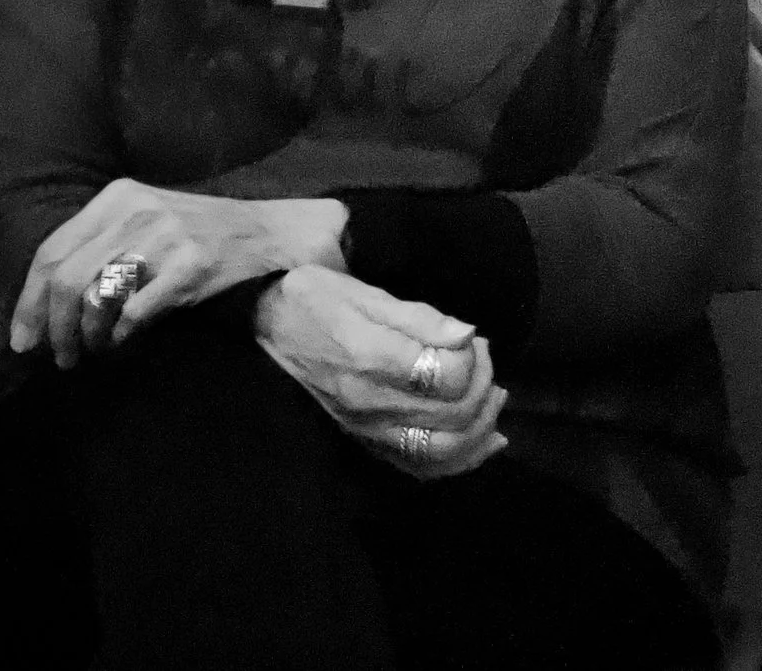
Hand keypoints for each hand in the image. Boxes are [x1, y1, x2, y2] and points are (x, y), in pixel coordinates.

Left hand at [8, 179, 343, 366]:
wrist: (269, 233)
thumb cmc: (199, 234)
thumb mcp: (144, 220)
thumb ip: (98, 245)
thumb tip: (45, 300)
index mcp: (117, 197)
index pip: (52, 250)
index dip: (29, 300)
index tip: (22, 337)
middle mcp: (137, 211)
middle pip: (67, 277)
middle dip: (53, 327)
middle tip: (56, 356)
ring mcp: (166, 237)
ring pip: (97, 297)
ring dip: (84, 337)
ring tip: (87, 354)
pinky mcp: (192, 266)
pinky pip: (135, 313)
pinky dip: (120, 336)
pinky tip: (122, 343)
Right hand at [254, 266, 508, 480]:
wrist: (269, 323)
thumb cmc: (319, 297)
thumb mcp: (368, 293)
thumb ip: (421, 318)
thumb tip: (467, 334)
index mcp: (371, 360)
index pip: (448, 378)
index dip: (472, 358)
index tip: (470, 337)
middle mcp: (369, 404)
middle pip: (453, 417)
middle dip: (484, 387)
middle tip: (482, 358)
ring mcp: (366, 428)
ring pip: (442, 452)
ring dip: (481, 427)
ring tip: (493, 396)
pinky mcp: (365, 440)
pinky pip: (420, 467)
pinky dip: (461, 459)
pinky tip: (486, 440)